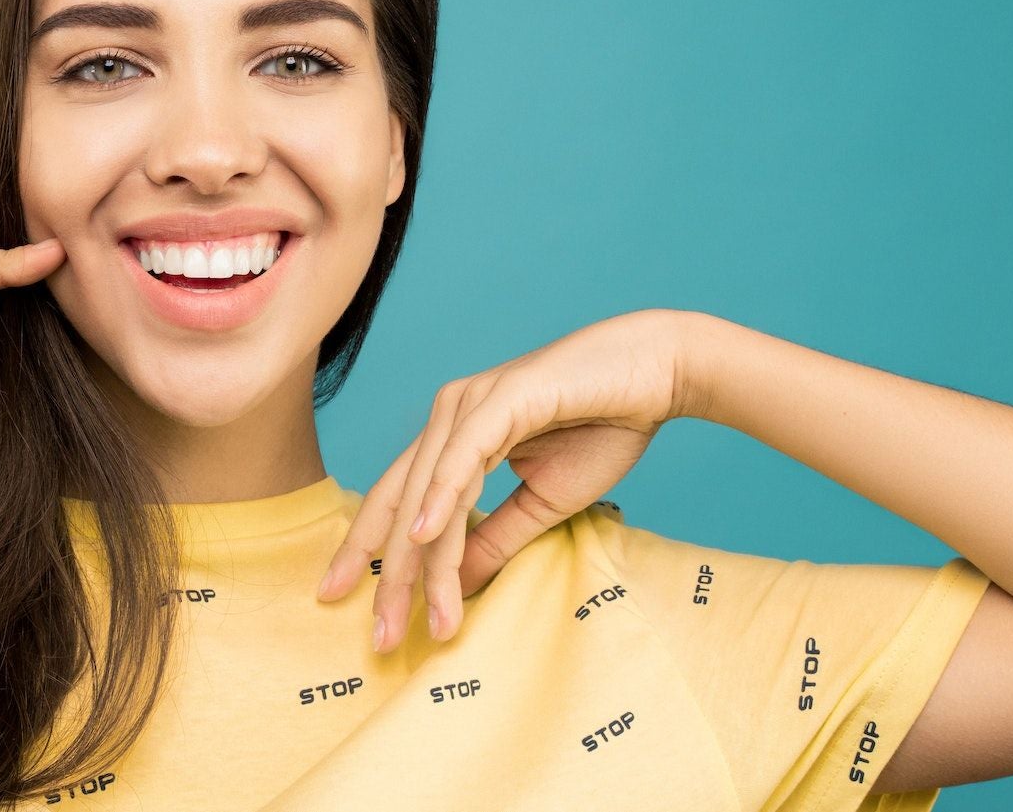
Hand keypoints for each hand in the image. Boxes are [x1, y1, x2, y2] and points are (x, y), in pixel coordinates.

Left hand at [314, 308, 692, 652]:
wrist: (657, 375)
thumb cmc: (602, 429)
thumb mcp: (540, 503)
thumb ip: (493, 540)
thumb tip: (455, 589)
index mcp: (453, 435)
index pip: (399, 502)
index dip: (372, 555)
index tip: (355, 610)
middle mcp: (449, 414)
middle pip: (401, 503)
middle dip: (386, 575)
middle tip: (378, 638)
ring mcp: (470, 402)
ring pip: (428, 492)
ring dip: (420, 562)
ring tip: (410, 617)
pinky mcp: (501, 398)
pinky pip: (462, 457)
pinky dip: (441, 498)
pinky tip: (426, 539)